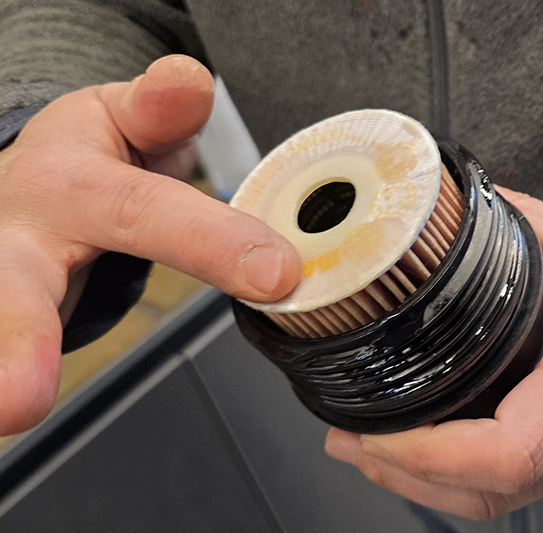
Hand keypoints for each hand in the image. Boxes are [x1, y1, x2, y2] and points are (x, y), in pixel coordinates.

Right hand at [0, 55, 300, 434]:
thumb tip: (191, 82)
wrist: (26, 189)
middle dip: (19, 337)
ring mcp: (2, 280)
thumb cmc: (83, 164)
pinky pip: (5, 341)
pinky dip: (2, 375)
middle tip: (22, 398)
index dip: (213, 242)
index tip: (276, 273)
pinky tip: (4, 412)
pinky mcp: (4, 314)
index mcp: (72, 184)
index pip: (147, 212)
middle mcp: (20, 236)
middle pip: (17, 285)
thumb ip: (157, 108)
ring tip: (6, 413)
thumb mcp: (120, 119)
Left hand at [325, 187, 542, 519]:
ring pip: (502, 501)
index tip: (375, 431)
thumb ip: (525, 226)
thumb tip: (465, 210)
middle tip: (347, 440)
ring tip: (374, 449)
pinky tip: (434, 450)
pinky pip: (523, 489)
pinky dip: (465, 479)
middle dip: (403, 474)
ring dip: (427, 484)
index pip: (509, 450)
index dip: (428, 453)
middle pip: (490, 492)